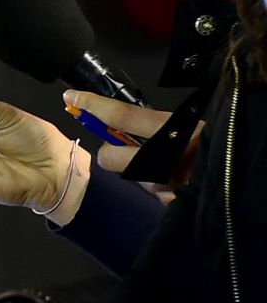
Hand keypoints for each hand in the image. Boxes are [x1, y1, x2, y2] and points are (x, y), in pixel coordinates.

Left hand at [63, 90, 196, 201]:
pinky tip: (181, 186)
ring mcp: (172, 185)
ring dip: (144, 173)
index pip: (124, 116)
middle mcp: (170, 157)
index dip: (95, 106)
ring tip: (171, 168)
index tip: (72, 97)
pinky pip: (156, 197)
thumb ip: (161, 124)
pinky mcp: (177, 205)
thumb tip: (125, 121)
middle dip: (110, 154)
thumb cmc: (229, 142)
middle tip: (123, 149)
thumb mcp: (200, 124)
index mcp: (178, 129)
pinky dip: (163, 190)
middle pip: (111, 156)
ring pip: (134, 178)